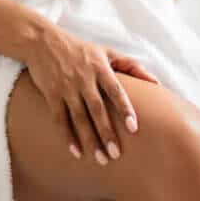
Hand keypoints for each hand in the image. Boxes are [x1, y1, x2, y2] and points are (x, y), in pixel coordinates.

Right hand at [25, 26, 160, 164]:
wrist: (42, 41)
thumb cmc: (79, 48)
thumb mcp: (105, 52)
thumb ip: (131, 66)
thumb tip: (157, 82)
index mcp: (99, 67)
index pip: (115, 90)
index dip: (124, 108)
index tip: (133, 128)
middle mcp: (83, 77)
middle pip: (97, 109)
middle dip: (106, 132)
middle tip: (116, 154)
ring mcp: (66, 86)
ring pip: (79, 117)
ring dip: (89, 140)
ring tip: (101, 159)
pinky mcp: (51, 94)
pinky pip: (60, 118)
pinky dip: (67, 136)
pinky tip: (77, 152)